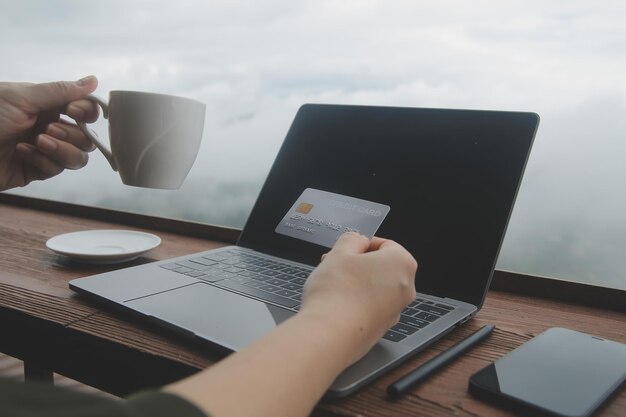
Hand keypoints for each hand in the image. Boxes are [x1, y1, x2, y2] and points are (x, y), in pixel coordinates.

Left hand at [0, 76, 98, 190]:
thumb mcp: (23, 97)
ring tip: (37, 143)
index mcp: (47, 104)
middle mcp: (49, 126)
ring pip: (78, 157)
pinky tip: (21, 152)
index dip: (86, 112)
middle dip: (71, 134)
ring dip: (61, 150)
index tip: (72, 111)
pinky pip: (57, 169)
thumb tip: (93, 80)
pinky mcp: (37, 169)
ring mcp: (45, 149)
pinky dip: (42, 161)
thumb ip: (60, 91)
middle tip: (47, 130)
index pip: (84, 109)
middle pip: (86, 136)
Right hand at [301, 232, 417, 363]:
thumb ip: (351, 239)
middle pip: (381, 267)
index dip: (361, 244)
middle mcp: (405, 289)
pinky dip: (355, 302)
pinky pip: (370, 307)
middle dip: (356, 264)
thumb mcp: (339, 252)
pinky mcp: (380, 328)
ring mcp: (394, 311)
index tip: (346, 248)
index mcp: (402, 264)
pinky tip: (335, 302)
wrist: (329, 334)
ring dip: (355, 282)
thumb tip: (356, 241)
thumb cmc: (337, 293)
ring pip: (375, 288)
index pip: (385, 244)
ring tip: (331, 283)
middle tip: (334, 264)